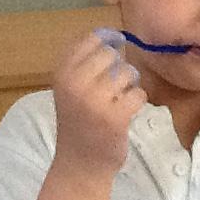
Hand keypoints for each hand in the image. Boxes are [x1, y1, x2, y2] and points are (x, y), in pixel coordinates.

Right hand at [52, 29, 145, 177]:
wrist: (80, 164)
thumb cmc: (79, 123)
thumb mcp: (71, 89)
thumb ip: (87, 63)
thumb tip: (116, 35)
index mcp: (62, 72)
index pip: (91, 40)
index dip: (107, 45)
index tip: (110, 60)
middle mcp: (74, 83)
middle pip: (111, 54)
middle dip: (118, 69)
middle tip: (113, 89)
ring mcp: (94, 100)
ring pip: (127, 73)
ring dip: (128, 87)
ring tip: (117, 103)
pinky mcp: (115, 117)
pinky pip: (138, 94)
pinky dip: (136, 102)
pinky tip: (125, 113)